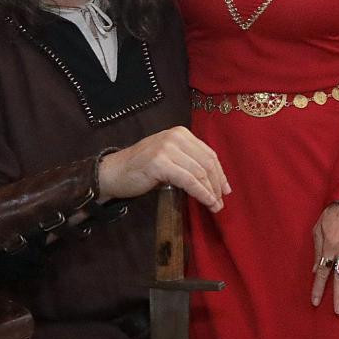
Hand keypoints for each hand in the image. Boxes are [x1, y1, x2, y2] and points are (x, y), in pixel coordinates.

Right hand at [97, 128, 230, 212]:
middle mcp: (175, 137)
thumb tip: (214, 180)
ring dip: (211, 192)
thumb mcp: (168, 157)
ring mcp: (167, 149)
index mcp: (180, 133)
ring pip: (199, 172)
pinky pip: (189, 181)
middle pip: (207, 162)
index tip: (225, 189)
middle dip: (217, 184)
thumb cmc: (141, 169)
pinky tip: (207, 202)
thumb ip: (188, 161)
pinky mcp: (160, 163)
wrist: (113, 172)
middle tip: (221, 201)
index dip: (220, 173)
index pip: (208, 153)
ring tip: (215, 206)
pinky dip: (201, 193)